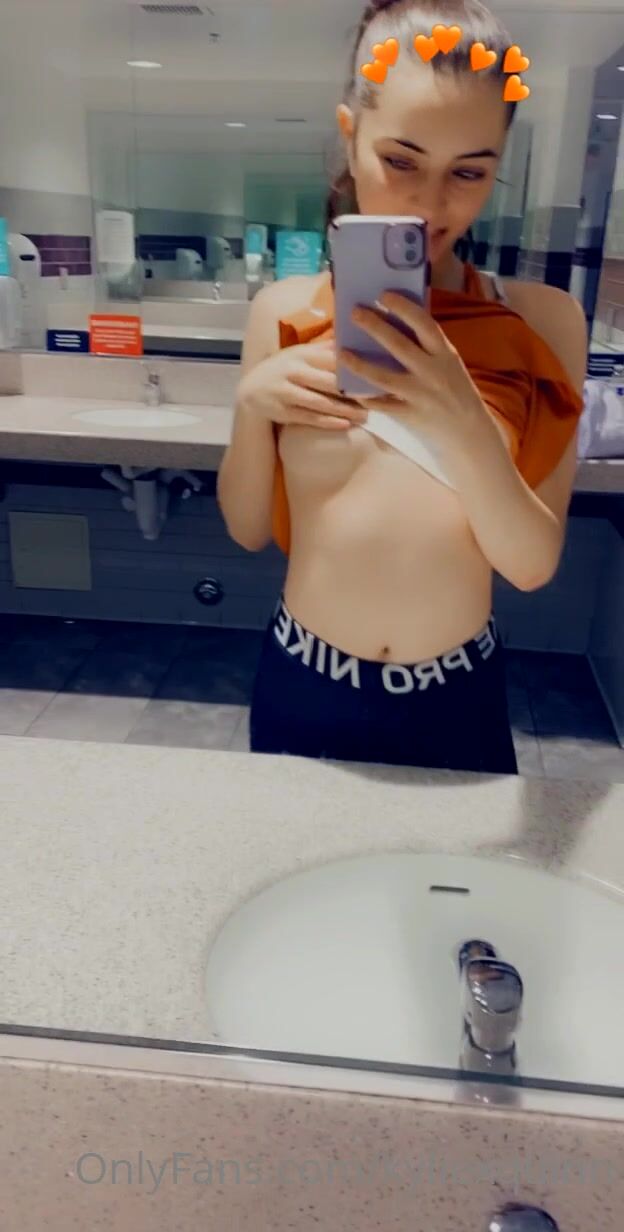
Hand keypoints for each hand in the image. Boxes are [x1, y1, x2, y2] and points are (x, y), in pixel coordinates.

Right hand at [237, 338, 368, 431]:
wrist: (250, 390)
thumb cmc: (282, 370)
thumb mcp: (299, 354)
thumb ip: (324, 348)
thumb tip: (352, 335)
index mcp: (302, 354)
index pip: (332, 359)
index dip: (355, 368)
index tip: (377, 374)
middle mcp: (294, 371)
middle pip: (329, 382)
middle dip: (354, 392)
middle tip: (377, 399)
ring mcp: (287, 392)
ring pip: (321, 402)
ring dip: (345, 410)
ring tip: (365, 416)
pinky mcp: (284, 411)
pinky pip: (309, 418)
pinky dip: (328, 422)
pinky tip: (345, 425)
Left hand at [338, 292, 489, 448]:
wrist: (468, 431)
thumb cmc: (456, 391)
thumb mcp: (449, 363)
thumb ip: (429, 346)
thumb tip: (401, 320)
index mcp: (445, 354)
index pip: (424, 324)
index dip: (404, 307)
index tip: (384, 294)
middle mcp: (433, 372)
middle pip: (399, 345)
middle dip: (375, 327)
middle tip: (354, 312)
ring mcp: (420, 395)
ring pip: (384, 377)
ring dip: (360, 364)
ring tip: (342, 351)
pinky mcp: (410, 415)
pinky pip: (382, 405)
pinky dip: (365, 398)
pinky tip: (349, 389)